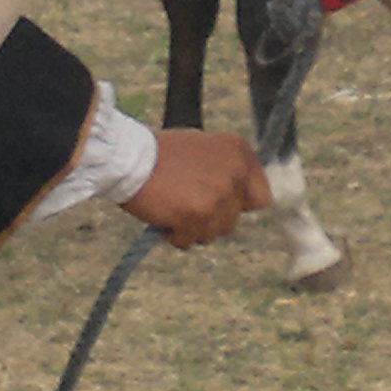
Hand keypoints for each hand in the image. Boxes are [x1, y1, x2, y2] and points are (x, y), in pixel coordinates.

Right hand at [126, 128, 270, 245]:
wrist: (129, 157)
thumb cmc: (162, 154)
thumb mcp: (205, 149)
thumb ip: (226, 170)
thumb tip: (239, 198)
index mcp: (240, 153)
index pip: (261, 198)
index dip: (238, 205)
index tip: (218, 204)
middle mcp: (235, 173)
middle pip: (234, 219)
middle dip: (211, 218)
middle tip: (186, 201)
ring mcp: (218, 195)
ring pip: (214, 233)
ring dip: (194, 228)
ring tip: (173, 207)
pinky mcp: (198, 215)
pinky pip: (190, 240)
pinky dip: (176, 235)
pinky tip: (165, 216)